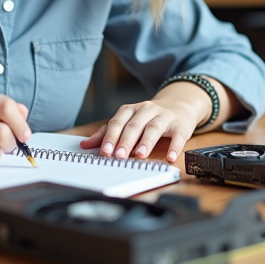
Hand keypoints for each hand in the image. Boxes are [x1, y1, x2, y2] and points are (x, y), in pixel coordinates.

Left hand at [79, 92, 205, 163]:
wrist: (178, 105)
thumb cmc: (148, 118)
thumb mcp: (128, 121)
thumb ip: (107, 133)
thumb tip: (84, 145)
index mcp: (130, 110)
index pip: (118, 122)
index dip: (111, 137)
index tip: (105, 152)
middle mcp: (146, 110)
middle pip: (134, 125)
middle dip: (125, 141)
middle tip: (119, 156)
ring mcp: (164, 117)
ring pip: (154, 128)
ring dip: (146, 142)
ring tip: (140, 155)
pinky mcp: (180, 125)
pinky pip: (177, 136)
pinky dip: (174, 147)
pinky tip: (170, 158)